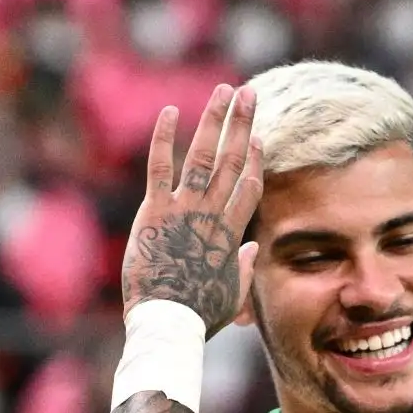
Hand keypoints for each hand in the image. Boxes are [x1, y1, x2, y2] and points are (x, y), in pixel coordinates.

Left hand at [121, 83, 263, 333]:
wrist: (168, 321)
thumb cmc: (199, 315)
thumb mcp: (231, 294)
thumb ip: (243, 267)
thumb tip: (252, 246)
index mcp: (232, 234)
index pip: (249, 186)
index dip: (255, 159)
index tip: (257, 136)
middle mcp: (212, 214)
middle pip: (232, 160)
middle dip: (242, 123)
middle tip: (250, 93)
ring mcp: (184, 209)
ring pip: (203, 155)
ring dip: (214, 119)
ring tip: (225, 91)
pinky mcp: (154, 211)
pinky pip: (159, 167)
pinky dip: (163, 138)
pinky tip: (169, 111)